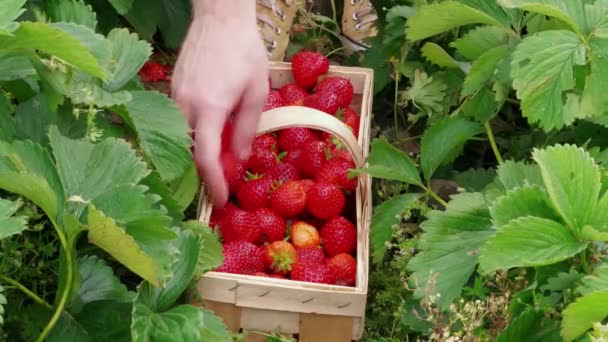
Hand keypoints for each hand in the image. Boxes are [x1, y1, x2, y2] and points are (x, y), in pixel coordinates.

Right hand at [172, 12, 268, 206]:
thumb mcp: (256, 93)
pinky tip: (210, 133)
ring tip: (219, 157)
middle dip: (204, 172)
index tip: (220, 201)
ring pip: (182, 138)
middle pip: (189, 152)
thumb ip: (247, 130)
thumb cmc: (245, 53)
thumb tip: (238, 160)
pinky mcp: (171, 89)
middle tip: (222, 182)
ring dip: (199, 153)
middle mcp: (185, 105)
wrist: (219, 18)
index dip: (212, 184)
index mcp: (210, 108)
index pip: (205, 158)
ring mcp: (174, 97)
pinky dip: (193, 135)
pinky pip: (179, 122)